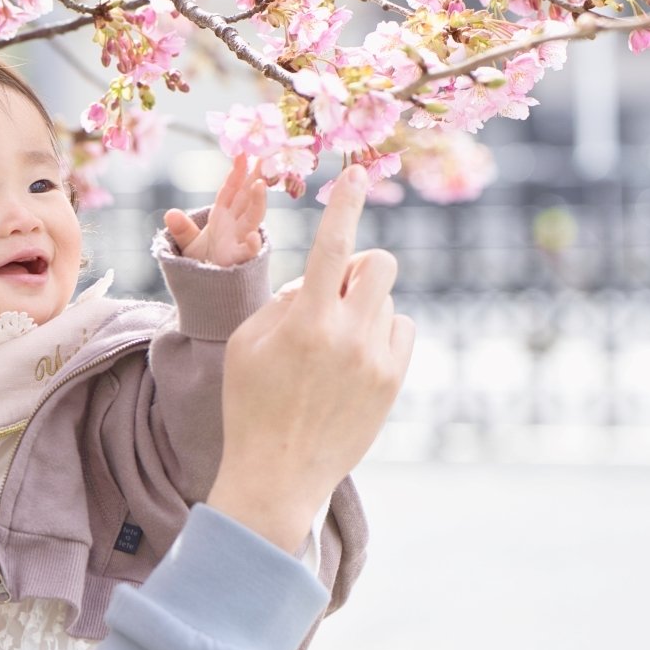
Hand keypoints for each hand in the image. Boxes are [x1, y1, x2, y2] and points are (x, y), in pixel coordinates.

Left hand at [164, 154, 266, 264]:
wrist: (209, 290)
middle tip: (264, 157)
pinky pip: (248, 252)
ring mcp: (239, 241)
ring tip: (260, 184)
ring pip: (252, 218)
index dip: (237, 172)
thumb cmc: (204, 264)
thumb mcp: (189, 244)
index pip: (231, 191)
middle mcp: (235, 226)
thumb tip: (170, 214)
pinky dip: (252, 245)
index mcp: (223, 218)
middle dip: (255, 178)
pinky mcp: (239, 261)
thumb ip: (182, 229)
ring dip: (257, 202)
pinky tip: (253, 237)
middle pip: (247, 198)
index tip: (242, 153)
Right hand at [207, 166, 413, 552]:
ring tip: (334, 340)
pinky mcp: (392, 384)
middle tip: (331, 292)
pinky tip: (355, 358)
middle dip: (357, 266)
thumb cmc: (250, 402)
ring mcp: (376, 362)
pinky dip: (382, 333)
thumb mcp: (247, 342)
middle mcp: (347, 337)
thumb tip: (322, 282)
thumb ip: (285, 300)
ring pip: (388, 299)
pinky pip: (401, 331)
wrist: (277, 475)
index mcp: (305, 321)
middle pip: (378, 264)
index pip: (332, 246)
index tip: (359, 174)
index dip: (346, 204)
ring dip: (364, 304)